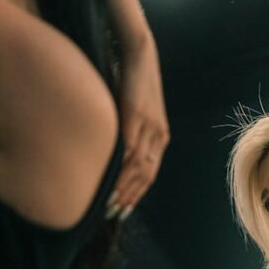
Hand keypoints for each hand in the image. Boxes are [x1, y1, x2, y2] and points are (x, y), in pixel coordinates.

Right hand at [106, 40, 169, 217]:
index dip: (137, 194)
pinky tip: (109, 177)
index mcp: (160, 137)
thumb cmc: (133, 82)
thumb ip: (130, 132)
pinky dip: (120, 164)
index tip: (123, 210)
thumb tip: (115, 153)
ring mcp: (149, 126)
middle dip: (130, 197)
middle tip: (113, 214)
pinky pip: (129, 145)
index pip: (150, 173)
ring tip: (108, 202)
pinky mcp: (136, 114)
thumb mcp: (135, 111)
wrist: (141, 54)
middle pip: (146, 175)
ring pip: (138, 165)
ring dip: (123, 186)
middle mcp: (158, 135)